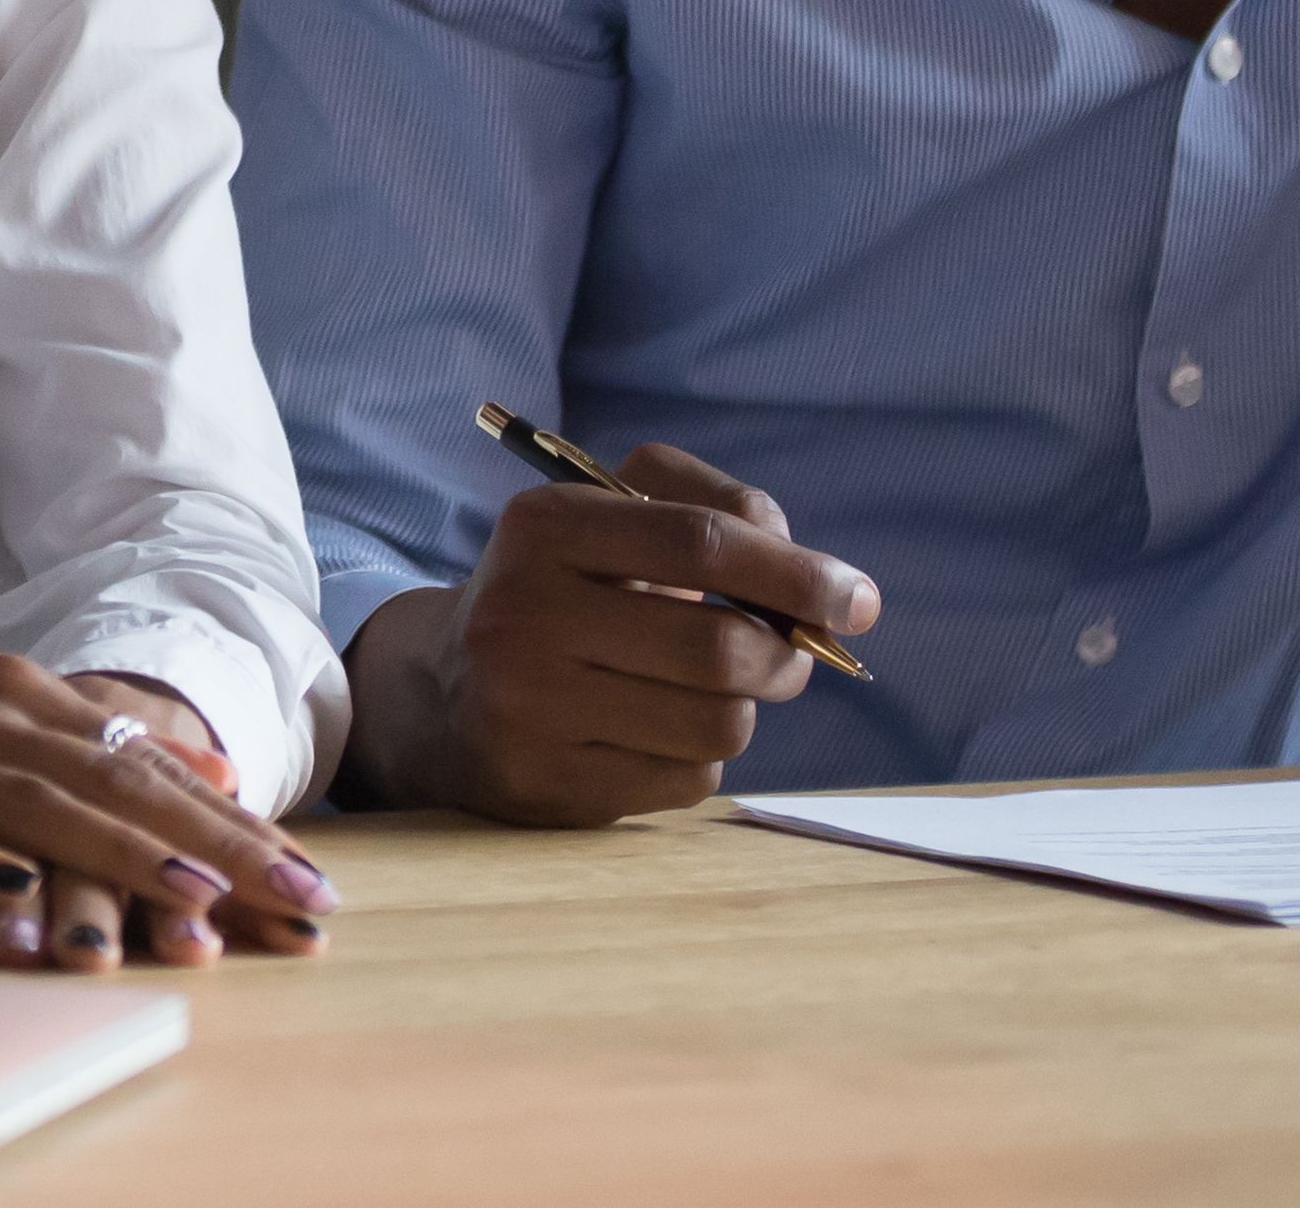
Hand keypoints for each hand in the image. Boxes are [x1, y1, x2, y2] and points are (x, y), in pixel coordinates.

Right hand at [0, 677, 303, 969]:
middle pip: (116, 783)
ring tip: (199, 900)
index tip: (305, 868)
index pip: (144, 756)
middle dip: (214, 846)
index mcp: (16, 688)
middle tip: (294, 893)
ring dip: (125, 857)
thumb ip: (91, 734)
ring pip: (42, 813)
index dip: (230, 817)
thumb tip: (208, 775)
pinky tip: (31, 904)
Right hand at [343, 439, 879, 826]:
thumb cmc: (566, 597)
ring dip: (743, 709)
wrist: (442, 698)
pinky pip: (686, 779)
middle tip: (791, 657)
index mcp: (544, 526)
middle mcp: (522, 612)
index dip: (797, 572)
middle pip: (719, 644)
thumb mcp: (613, 524)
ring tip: (713, 692)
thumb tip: (826, 588)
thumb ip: (718, 515)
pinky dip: (698, 756)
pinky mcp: (546, 784)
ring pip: (716, 721)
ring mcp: (527, 706)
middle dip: (784, 654)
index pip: (702, 540)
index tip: (857, 600)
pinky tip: (653, 734)